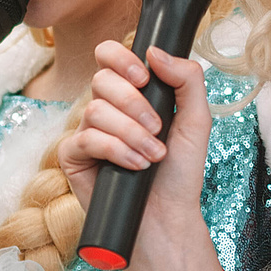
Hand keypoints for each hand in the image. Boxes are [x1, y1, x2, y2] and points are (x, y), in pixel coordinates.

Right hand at [61, 43, 230, 270]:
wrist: (167, 217)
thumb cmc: (180, 173)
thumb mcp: (196, 120)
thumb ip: (187, 79)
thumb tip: (156, 52)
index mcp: (131, 94)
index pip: (109, 56)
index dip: (121, 58)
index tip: (144, 77)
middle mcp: (106, 109)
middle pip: (101, 79)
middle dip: (133, 103)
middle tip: (157, 128)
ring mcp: (87, 133)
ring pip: (94, 110)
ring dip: (130, 133)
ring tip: (152, 156)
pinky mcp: (73, 158)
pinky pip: (85, 139)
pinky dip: (115, 150)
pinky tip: (135, 166)